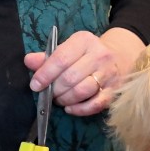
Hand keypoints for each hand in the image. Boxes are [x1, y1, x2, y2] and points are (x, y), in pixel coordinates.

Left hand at [25, 27, 145, 117]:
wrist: (120, 55)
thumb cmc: (88, 53)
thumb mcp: (69, 48)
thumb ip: (48, 57)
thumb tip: (28, 61)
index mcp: (84, 41)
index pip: (60, 59)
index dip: (45, 74)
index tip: (35, 85)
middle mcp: (99, 55)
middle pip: (70, 77)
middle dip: (55, 90)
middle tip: (49, 94)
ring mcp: (109, 74)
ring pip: (83, 91)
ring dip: (66, 100)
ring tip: (59, 100)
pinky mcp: (115, 90)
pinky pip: (96, 104)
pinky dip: (80, 109)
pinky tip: (71, 108)